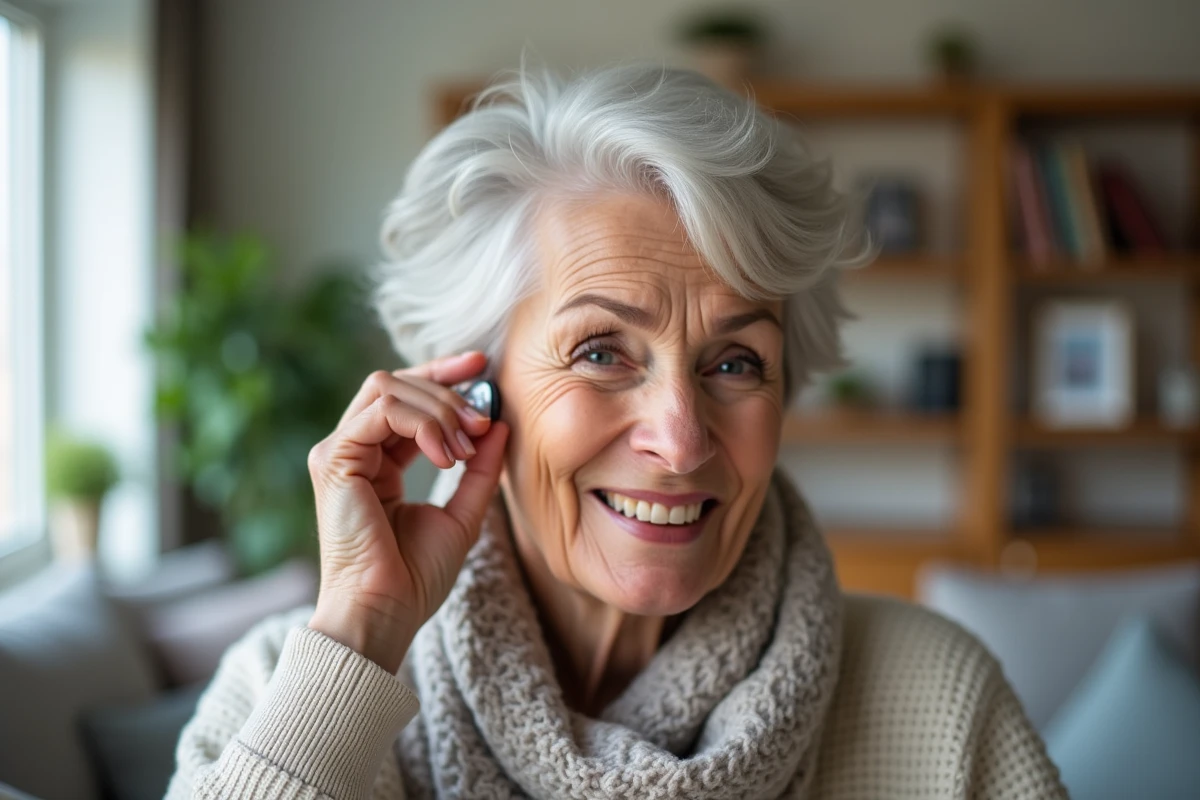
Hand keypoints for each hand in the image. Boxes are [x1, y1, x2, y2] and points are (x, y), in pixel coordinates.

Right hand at [306, 351, 508, 671]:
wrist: (384, 614)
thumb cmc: (415, 578)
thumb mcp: (463, 515)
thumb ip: (479, 469)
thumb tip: (500, 424)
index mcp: (377, 461)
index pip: (405, 396)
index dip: (442, 374)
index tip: (481, 367)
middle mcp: (352, 450)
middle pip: (396, 382)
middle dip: (448, 392)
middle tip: (483, 422)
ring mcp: (338, 452)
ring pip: (388, 388)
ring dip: (438, 409)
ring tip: (465, 447)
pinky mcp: (334, 460)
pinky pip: (381, 411)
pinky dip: (422, 423)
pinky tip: (444, 456)